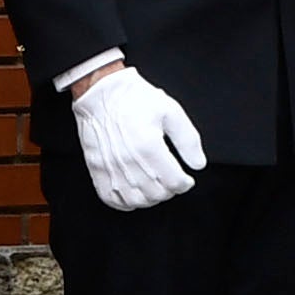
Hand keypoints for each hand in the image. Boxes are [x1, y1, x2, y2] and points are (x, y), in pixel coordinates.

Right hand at [68, 66, 207, 213]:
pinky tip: (135, 194)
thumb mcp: (171, 111)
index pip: (174, 182)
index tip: (186, 180)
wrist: (101, 91)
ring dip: (151, 198)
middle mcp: (129, 160)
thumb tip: (198, 163)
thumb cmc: (134, 98)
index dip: (185, 184)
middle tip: (172, 181)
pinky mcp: (97, 169)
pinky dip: (126, 203)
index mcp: (149, 146)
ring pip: (136, 200)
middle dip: (170, 191)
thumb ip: (188, 140)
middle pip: (157, 194)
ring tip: (156, 187)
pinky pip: (111, 199)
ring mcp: (111, 167)